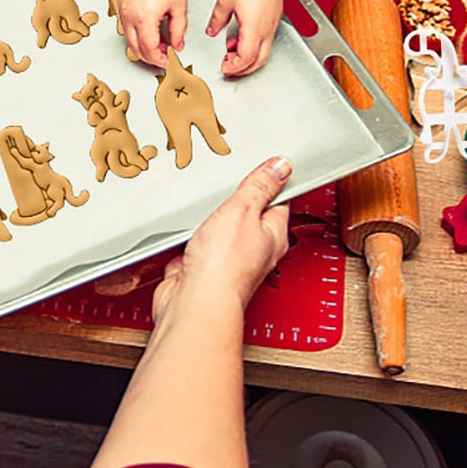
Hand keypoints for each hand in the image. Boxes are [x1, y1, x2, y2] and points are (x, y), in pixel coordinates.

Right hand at [118, 0, 185, 67]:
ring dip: (142, 45)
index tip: (167, 60)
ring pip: (128, 38)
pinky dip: (136, 32)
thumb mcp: (179, 6)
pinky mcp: (120, 2)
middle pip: (135, 48)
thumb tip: (177, 44)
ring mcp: (122, 9)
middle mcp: (129, 15)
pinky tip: (149, 29)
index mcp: (144, 18)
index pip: (149, 50)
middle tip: (162, 57)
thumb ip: (178, 30)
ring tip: (158, 42)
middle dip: (149, 57)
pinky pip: (125, 25)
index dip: (159, 59)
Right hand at [152, 156, 290, 323]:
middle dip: (235, 198)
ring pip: (219, 228)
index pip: (279, 200)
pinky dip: (188, 236)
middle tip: (228, 180)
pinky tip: (184, 228)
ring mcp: (225, 260)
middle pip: (248, 214)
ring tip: (203, 202)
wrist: (192, 302)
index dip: (273, 181)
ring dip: (209, 217)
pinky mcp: (201, 267)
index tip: (266, 165)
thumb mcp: (243, 210)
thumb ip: (260, 187)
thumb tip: (282, 166)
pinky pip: (196, 244)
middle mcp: (254, 250)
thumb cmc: (224, 266)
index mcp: (273, 234)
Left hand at [206, 0, 284, 76]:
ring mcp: (273, 22)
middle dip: (243, 68)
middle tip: (229, 67)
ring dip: (248, 56)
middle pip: (258, 60)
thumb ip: (217, 20)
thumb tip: (212, 30)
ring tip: (231, 51)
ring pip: (264, 50)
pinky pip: (265, 37)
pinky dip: (253, 43)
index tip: (223, 67)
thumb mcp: (225, 0)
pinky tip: (241, 34)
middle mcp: (267, 28)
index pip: (246, 59)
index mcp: (254, 28)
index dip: (234, 67)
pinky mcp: (274, 15)